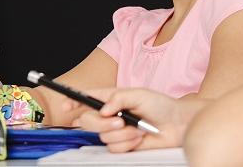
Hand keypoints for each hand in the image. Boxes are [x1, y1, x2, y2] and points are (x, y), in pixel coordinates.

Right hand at [65, 88, 195, 152]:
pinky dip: (128, 143)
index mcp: (110, 99)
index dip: (73, 101)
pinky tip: (139, 137)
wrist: (176, 125)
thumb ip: (117, 98)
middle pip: (86, 121)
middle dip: (101, 123)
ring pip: (102, 136)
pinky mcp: (122, 144)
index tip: (66, 105)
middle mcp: (109, 115)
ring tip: (138, 128)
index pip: (85, 98)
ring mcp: (115, 130)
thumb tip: (103, 110)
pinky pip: (114, 147)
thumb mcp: (138, 94)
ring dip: (122, 133)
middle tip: (119, 120)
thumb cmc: (160, 105)